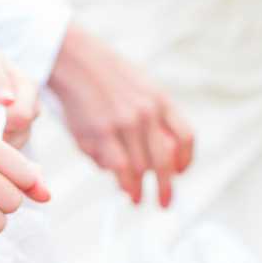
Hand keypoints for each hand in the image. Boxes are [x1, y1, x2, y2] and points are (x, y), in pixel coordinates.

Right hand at [47, 24, 193, 206]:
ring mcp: (123, 124)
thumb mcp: (142, 86)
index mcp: (160, 99)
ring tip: (135, 197)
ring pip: (139, 169)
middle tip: (164, 203)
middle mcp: (146, 113)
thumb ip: (155, 117)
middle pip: (164, 162)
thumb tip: (160, 157)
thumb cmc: (107, 75)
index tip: (179, 174)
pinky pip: (116, 167)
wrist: (75, 59)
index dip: (185, 161)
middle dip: (166, 188)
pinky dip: (119, 180)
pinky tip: (120, 186)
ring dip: (138, 189)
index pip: (186, 138)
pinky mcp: (100, 133)